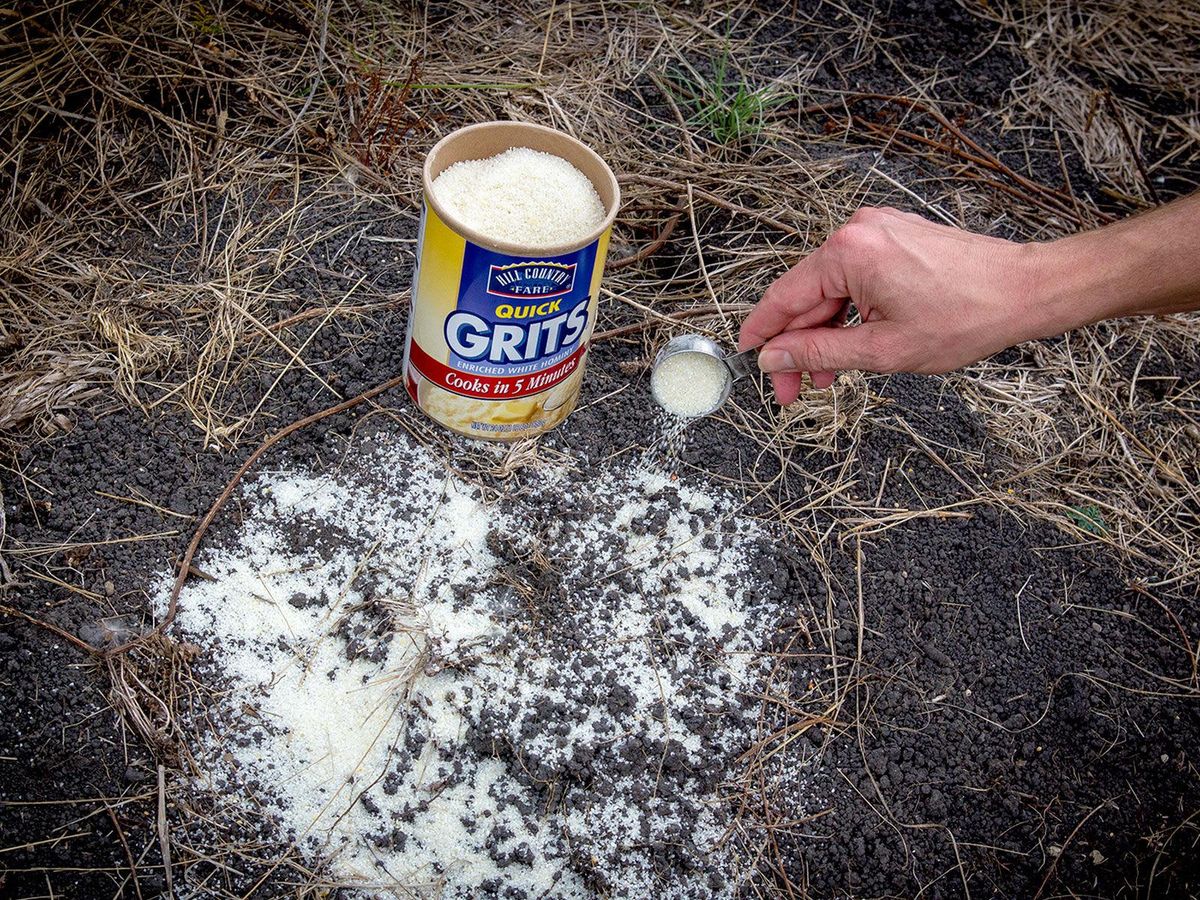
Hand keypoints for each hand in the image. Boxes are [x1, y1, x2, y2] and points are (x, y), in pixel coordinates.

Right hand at [738, 207, 1043, 404]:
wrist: (1026, 289)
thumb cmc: (967, 317)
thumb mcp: (883, 350)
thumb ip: (820, 354)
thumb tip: (774, 358)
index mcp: (848, 253)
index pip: (785, 299)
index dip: (763, 334)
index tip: (748, 360)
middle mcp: (857, 232)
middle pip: (807, 296)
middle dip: (799, 345)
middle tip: (793, 390)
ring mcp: (878, 230)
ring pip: (832, 290)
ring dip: (826, 334)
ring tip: (829, 378)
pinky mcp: (895, 237)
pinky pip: (855, 279)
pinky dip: (849, 313)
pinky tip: (852, 345)